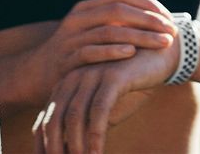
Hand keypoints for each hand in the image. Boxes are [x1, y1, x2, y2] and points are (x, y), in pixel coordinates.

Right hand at [16, 0, 175, 105]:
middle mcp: (78, 18)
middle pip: (118, 10)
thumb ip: (113, 23)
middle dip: (148, 20)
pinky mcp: (67, 59)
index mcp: (86, 8)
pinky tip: (132, 53)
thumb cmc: (74, 53)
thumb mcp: (89, 31)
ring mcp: (71, 38)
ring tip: (162, 44)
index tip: (169, 17)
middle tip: (171, 31)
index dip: (147, 4)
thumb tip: (152, 19)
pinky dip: (113, 51)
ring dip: (140, 36)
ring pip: (109, 31)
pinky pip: (92, 52)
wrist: (37, 73)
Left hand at [32, 44, 179, 153]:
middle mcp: (72, 79)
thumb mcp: (104, 108)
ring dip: (76, 147)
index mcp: (65, 87)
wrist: (158, 55)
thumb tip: (74, 151)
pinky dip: (96, 135)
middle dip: (54, 148)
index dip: (41, 146)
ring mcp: (90, 75)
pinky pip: (99, 110)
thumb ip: (87, 126)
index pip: (44, 121)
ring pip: (74, 117)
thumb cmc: (129, 86)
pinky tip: (97, 153)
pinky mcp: (111, 76)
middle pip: (54, 120)